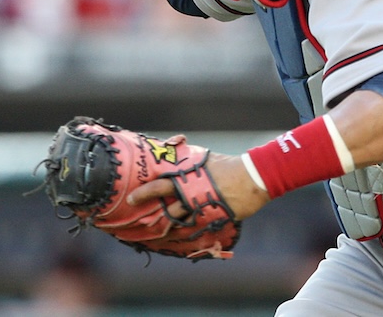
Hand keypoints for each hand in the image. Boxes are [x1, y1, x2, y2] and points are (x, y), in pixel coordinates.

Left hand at [126, 153, 269, 220]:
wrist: (251, 178)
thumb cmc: (227, 166)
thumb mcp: (205, 159)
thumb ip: (188, 160)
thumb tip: (175, 147)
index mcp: (187, 178)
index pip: (160, 186)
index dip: (144, 193)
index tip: (131, 198)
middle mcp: (192, 195)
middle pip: (168, 209)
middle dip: (153, 217)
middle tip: (141, 222)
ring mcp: (202, 209)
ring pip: (181, 221)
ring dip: (171, 225)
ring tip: (160, 231)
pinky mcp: (213, 218)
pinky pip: (197, 227)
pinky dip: (189, 230)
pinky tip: (182, 235)